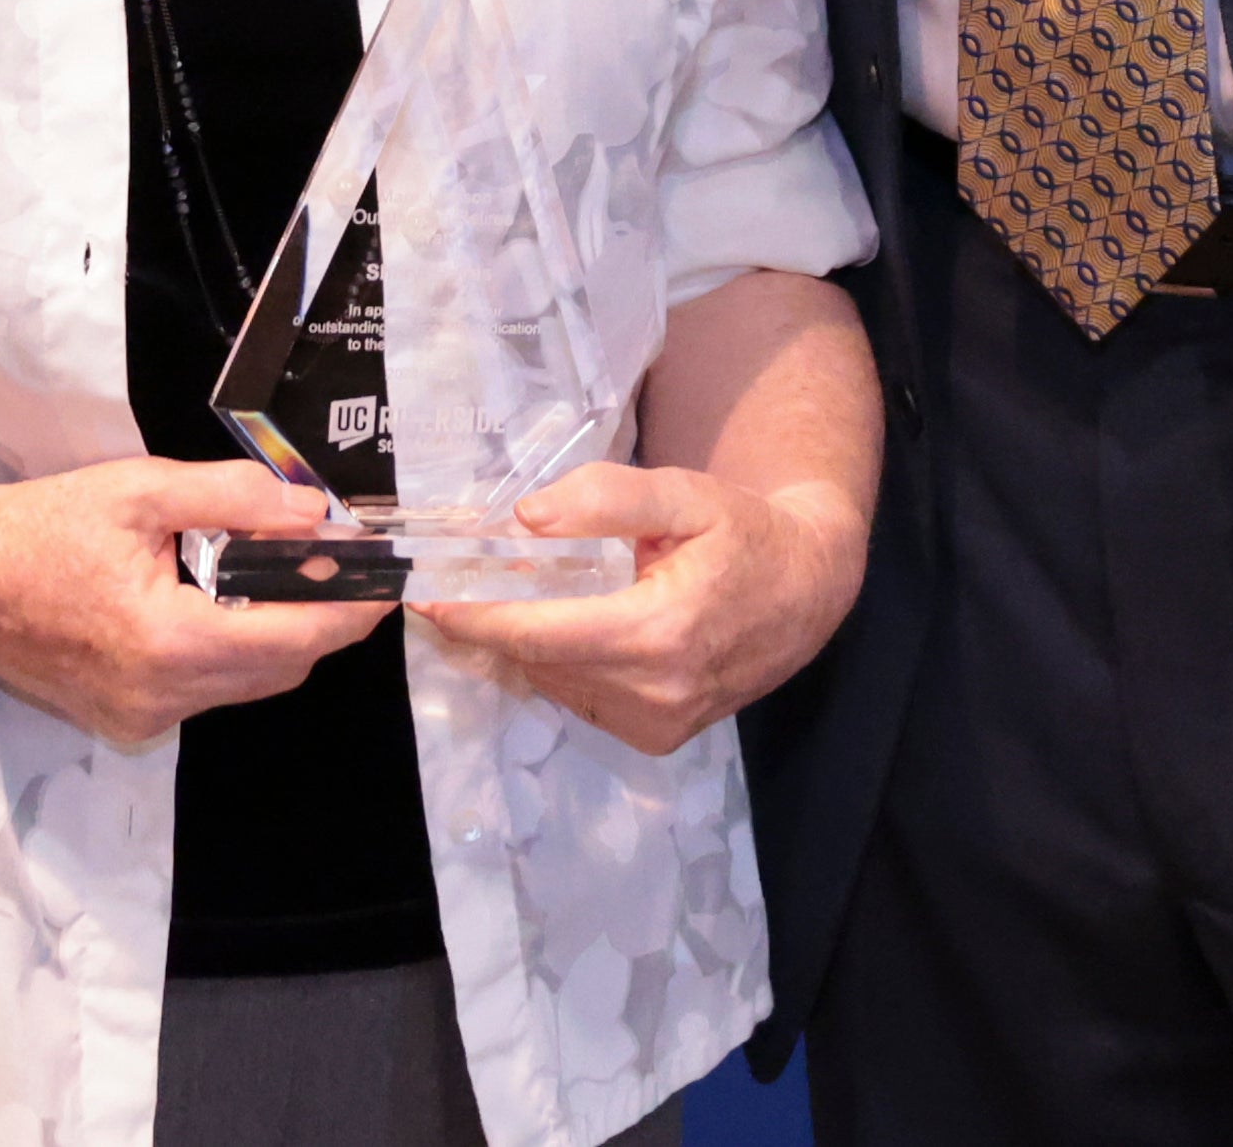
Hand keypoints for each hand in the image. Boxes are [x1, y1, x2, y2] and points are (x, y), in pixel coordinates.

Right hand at [0, 459, 388, 748]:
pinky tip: (233, 601)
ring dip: (281, 635)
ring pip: (248, 684)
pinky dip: (236, 649)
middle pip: (281, 668)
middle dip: (324, 619)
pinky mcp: (125, 720)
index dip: (350, 608)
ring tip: (295, 572)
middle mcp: (163, 699)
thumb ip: (236, 498)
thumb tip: (316, 512)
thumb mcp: (141, 491)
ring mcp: (142, 719)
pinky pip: (208, 690)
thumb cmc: (41, 527)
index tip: (389, 575)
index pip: (295, 637)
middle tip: (349, 564)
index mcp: (170, 644)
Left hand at [409, 462, 869, 755]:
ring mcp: (657, 726)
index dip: (473, 616)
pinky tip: (577, 627)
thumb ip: (606, 498)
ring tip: (528, 595)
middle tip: (465, 580)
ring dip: (531, 644)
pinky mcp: (658, 739)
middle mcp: (654, 694)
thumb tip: (526, 519)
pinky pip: (583, 699)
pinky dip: (565, 664)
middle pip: (538, 661)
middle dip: (494, 623)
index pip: (537, 632)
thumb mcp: (684, 493)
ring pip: (556, 683)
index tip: (423, 595)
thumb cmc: (745, 532)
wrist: (809, 590)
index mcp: (658, 632)